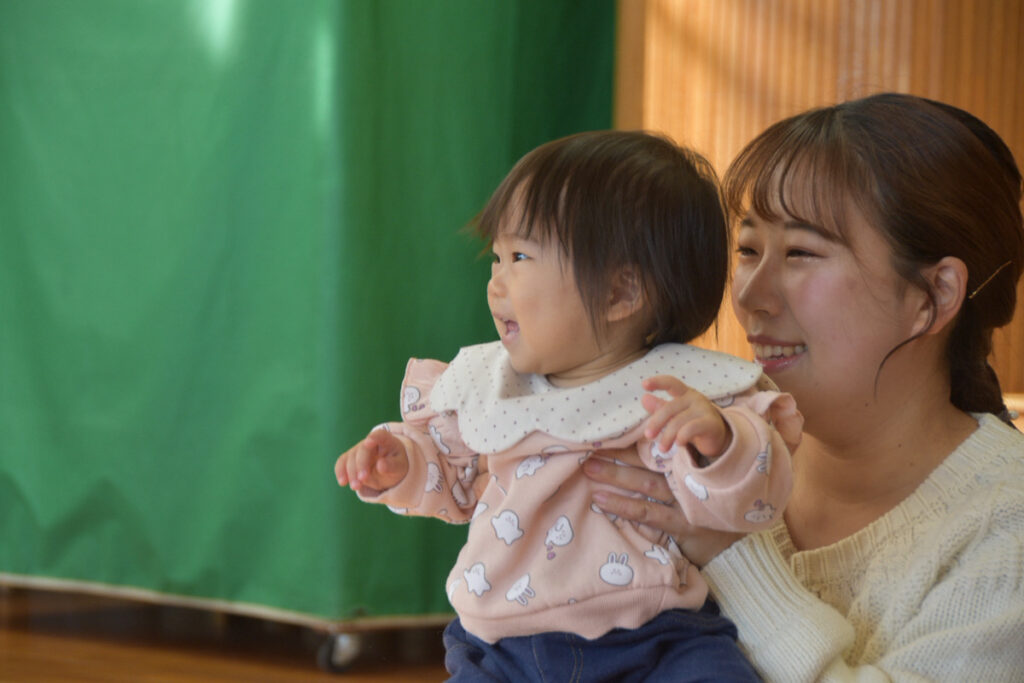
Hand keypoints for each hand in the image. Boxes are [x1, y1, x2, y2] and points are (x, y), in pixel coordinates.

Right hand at [335, 429, 408, 492]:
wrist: (388, 469)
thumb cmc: (396, 465)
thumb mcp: (399, 467)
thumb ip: (392, 466)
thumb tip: (380, 465)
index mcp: (386, 440)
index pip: (380, 435)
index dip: (374, 437)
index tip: (368, 441)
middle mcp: (370, 442)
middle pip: (362, 449)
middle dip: (361, 464)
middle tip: (363, 479)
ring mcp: (358, 449)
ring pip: (350, 457)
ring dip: (351, 472)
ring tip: (356, 487)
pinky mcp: (350, 458)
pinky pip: (342, 462)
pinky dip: (341, 471)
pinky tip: (343, 482)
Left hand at [583, 448, 743, 566]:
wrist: (736, 542)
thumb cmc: (710, 502)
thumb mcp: (694, 475)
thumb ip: (672, 452)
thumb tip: (643, 421)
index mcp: (688, 461)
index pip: (656, 447)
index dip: (631, 440)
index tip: (607, 433)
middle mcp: (687, 477)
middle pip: (648, 462)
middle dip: (617, 455)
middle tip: (588, 449)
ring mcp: (686, 501)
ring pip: (645, 484)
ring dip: (615, 476)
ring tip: (589, 470)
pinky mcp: (683, 524)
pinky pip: (648, 513)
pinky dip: (624, 506)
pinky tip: (602, 500)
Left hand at [642, 375, 730, 457]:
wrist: (716, 437)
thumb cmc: (692, 422)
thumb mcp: (675, 415)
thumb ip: (660, 407)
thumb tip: (644, 398)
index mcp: (684, 393)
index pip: (671, 383)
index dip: (658, 382)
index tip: (644, 385)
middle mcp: (695, 398)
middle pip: (669, 408)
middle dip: (656, 423)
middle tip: (648, 435)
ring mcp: (704, 409)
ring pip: (678, 421)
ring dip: (667, 437)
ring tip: (662, 449)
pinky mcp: (710, 423)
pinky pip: (691, 428)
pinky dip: (682, 437)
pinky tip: (679, 444)